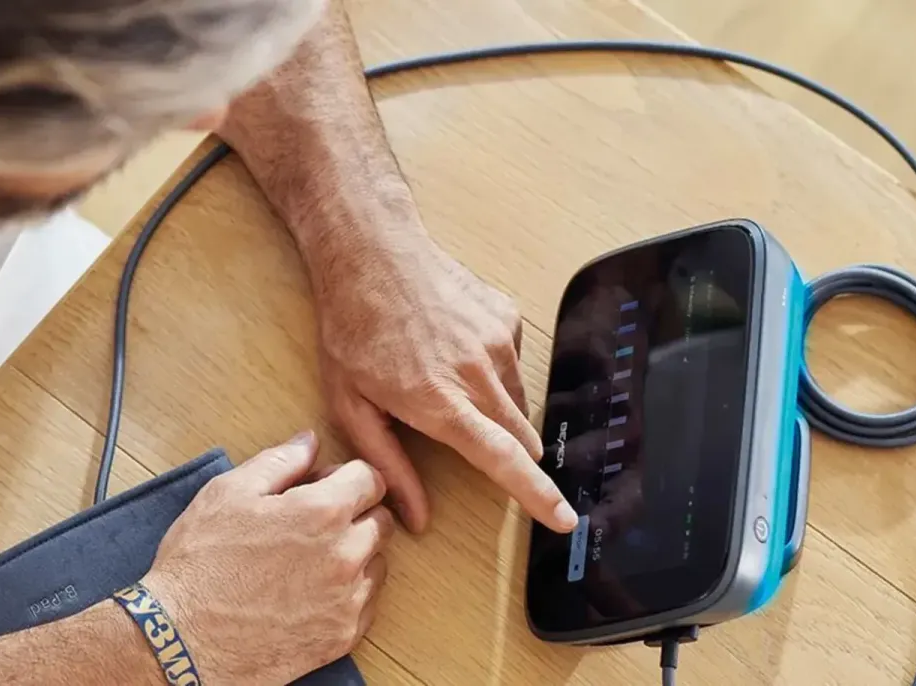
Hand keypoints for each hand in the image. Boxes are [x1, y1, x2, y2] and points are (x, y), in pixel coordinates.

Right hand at [142, 432, 390, 684]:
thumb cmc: (199, 564)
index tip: (324, 488)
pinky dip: (348, 594)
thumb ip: (278, 462)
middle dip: (355, 514)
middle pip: (381, 520)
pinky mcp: (343, 636)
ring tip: (309, 561)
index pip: (371, 478)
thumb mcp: (227, 494)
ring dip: (355, 555)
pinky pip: (367, 604)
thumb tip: (309, 441)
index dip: (347, 478)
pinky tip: (310, 593)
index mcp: (322, 512)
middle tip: (312, 525)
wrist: (184, 640)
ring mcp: (348, 600)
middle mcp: (345, 555)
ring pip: (377, 562)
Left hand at [315, 243, 576, 533]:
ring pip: (518, 402)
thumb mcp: (351, 406)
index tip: (565, 520)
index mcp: (441, 403)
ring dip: (496, 412)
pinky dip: (494, 373)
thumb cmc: (351, 330)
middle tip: (472, 440)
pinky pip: (515, 364)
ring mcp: (498, 342)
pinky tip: (456, 353)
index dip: (537, 495)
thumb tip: (418, 517)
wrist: (371, 252)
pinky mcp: (507, 318)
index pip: (503, 460)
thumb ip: (389, 465)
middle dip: (512, 456)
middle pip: (521, 438)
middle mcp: (478, 373)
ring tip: (446, 386)